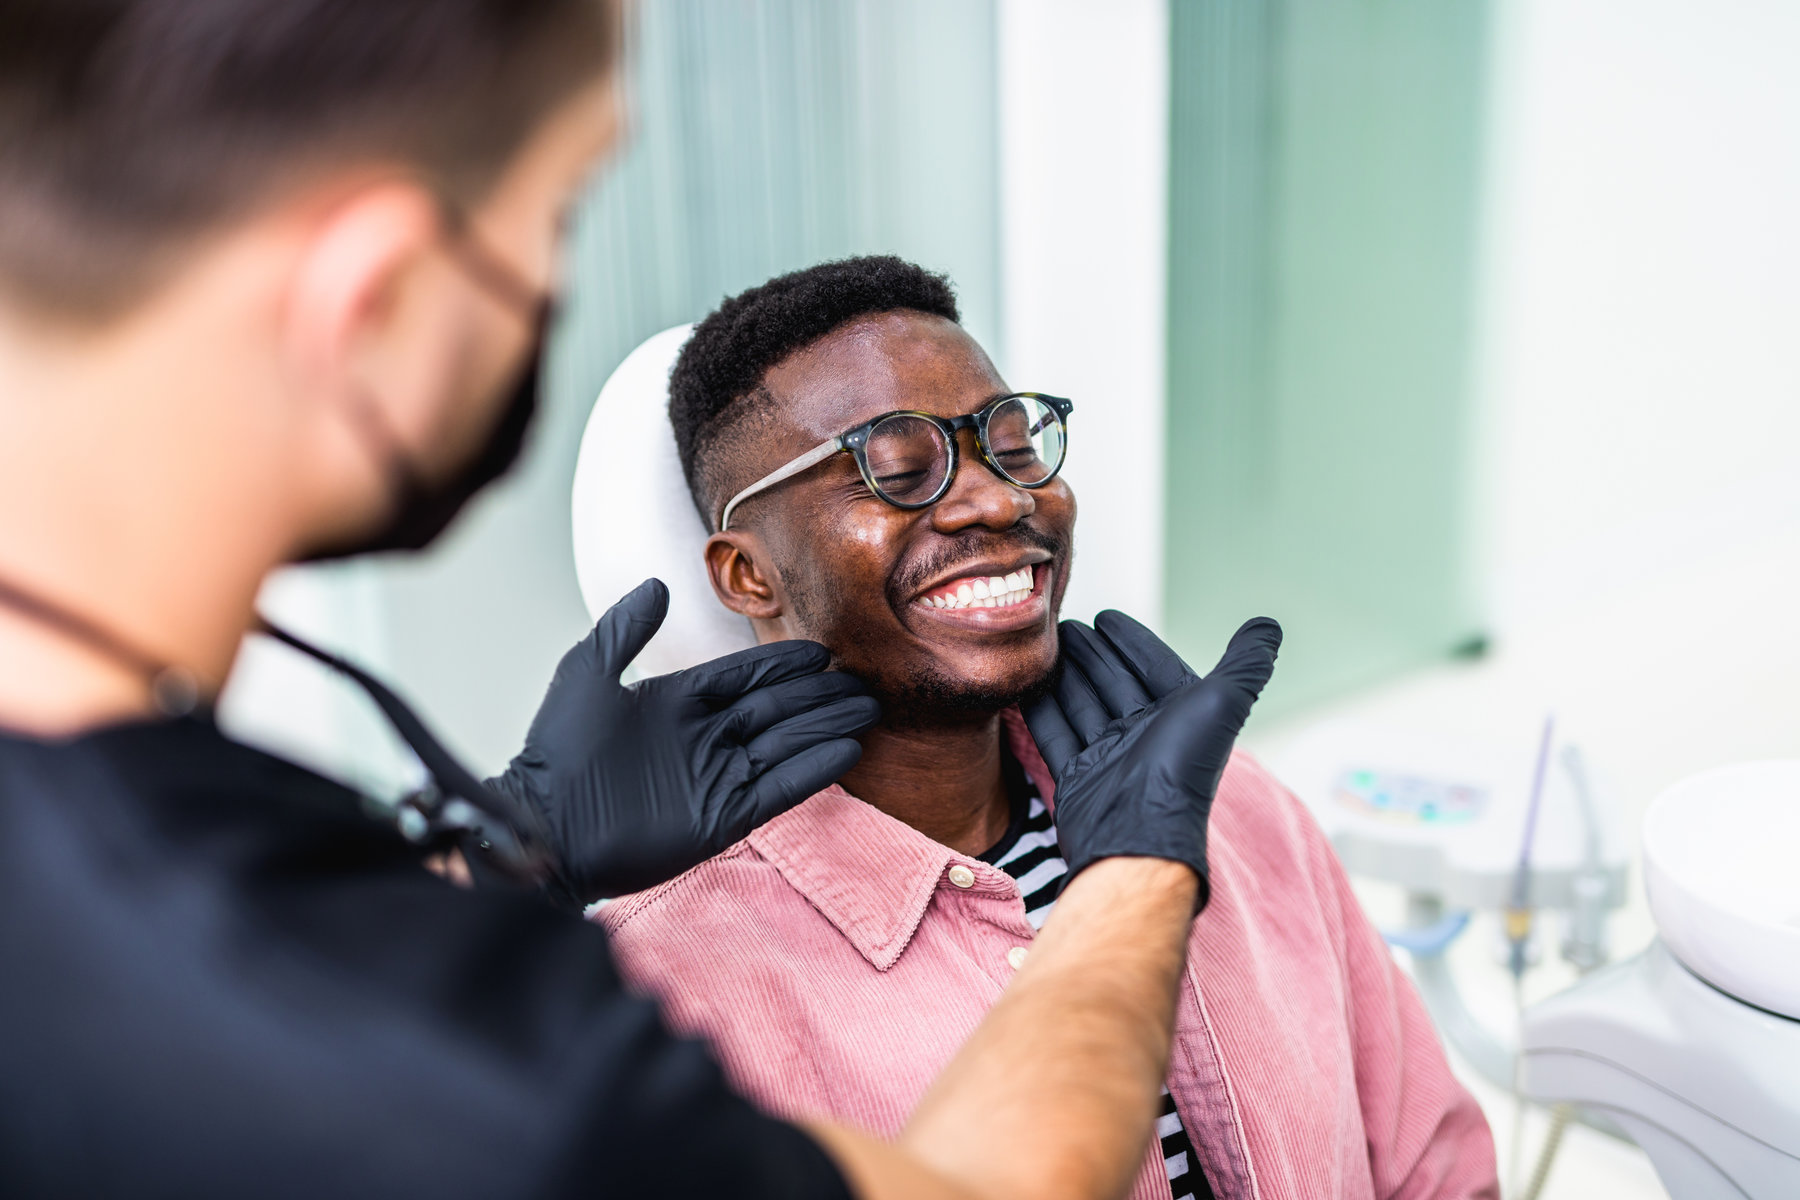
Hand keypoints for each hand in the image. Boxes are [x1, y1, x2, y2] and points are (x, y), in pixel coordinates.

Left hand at [487, 579, 880, 906]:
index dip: (782, 665)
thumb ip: (624, 629)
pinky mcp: (723, 817)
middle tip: (862, 683)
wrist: (545, 824)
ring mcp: (716, 779)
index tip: (821, 652)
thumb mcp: (587, 673)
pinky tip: (847, 751)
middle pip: (774, 709)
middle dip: (819, 696)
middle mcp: (702, 739)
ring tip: (867, 710)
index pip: (742, 677)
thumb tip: (659, 584)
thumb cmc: (556, 750)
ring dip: (826, 726)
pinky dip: (813, 770)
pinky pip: (778, 789)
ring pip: (785, 744)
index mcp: (675, 704)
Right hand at [1023, 612, 1280, 910]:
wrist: (1138, 835)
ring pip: (1082, 704)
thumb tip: (1268, 625)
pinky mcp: (1077, 777)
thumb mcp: (1222, 703)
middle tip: (1064, 625)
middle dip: (1091, 652)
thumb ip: (1247, 664)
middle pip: (1113, 682)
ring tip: (1044, 647)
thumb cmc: (1182, 768)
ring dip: (1065, 674)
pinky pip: (1056, 734)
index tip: (1106, 615)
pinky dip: (1042, 709)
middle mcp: (1146, 736)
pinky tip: (1027, 686)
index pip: (1153, 666)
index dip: (1132, 640)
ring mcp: (1110, 757)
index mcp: (1180, 717)